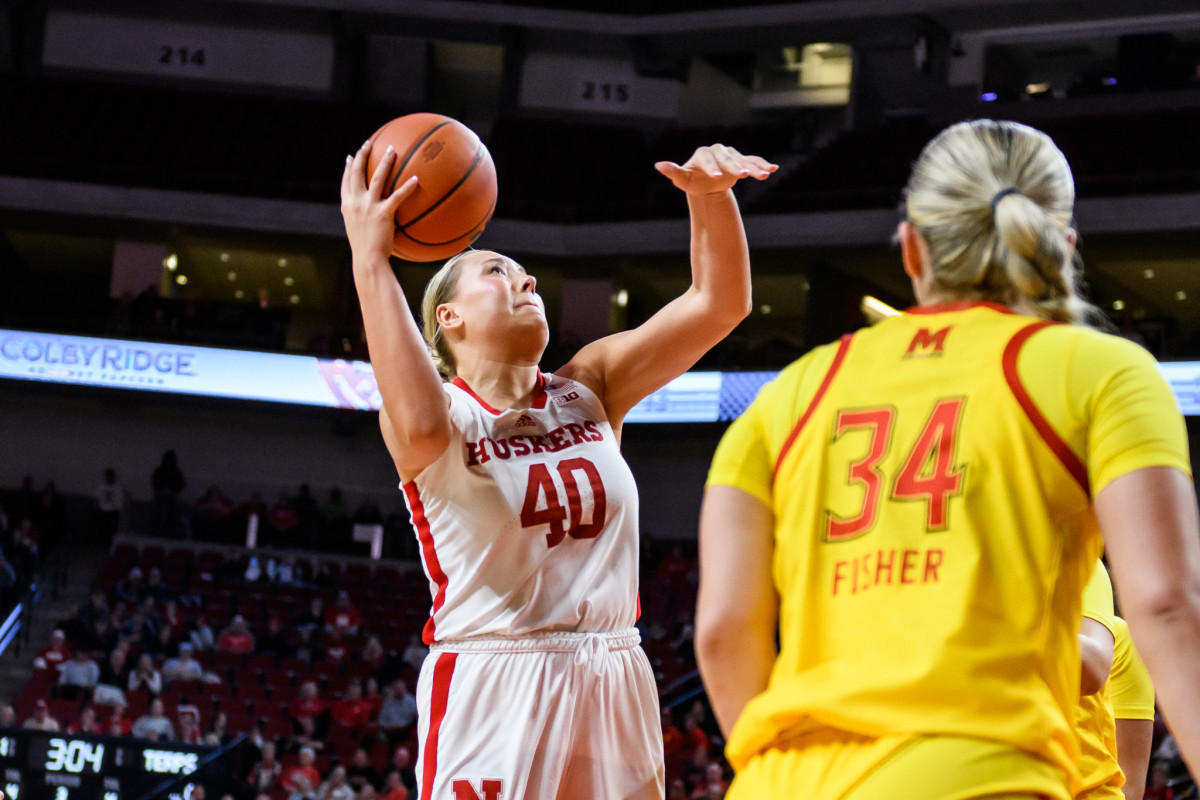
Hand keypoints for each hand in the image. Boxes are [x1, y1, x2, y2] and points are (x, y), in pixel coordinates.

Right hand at [339, 139, 421, 260]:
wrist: (367, 260)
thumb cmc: (366, 252)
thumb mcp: (360, 232)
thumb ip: (364, 221)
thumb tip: (374, 220)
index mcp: (347, 207)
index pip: (345, 183)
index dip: (347, 168)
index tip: (350, 157)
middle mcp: (355, 203)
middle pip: (356, 173)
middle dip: (362, 155)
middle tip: (369, 144)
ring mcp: (368, 207)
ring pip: (376, 177)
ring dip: (385, 162)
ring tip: (392, 150)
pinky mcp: (383, 213)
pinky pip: (398, 196)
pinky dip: (408, 187)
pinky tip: (416, 179)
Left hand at [655, 144, 776, 194]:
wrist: (706, 184)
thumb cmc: (692, 181)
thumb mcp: (683, 179)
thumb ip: (673, 172)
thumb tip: (659, 165)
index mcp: (703, 154)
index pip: (708, 159)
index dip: (712, 167)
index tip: (717, 177)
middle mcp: (718, 151)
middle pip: (728, 158)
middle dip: (735, 166)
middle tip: (743, 175)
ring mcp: (732, 155)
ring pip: (743, 159)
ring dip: (753, 167)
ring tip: (764, 175)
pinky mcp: (742, 161)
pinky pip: (753, 161)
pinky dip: (762, 164)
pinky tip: (773, 169)